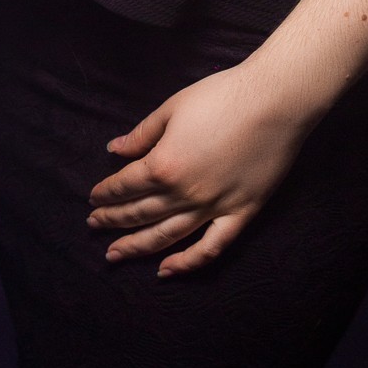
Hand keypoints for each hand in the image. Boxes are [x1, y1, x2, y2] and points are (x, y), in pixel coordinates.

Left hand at [86, 57, 320, 276]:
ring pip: (167, 236)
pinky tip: (166, 270)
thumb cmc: (222, 96)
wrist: (274, 100)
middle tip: (94, 226)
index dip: (105, 193)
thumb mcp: (173, 107)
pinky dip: (188, 263)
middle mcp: (184, 193)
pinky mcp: (241, 213)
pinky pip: (211, 247)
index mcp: (164, 165)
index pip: (124, 186)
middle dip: (112, 220)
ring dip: (137, 247)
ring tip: (115, 254)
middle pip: (139, 213)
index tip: (93, 199)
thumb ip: (142, 133)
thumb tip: (114, 149)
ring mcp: (213, 207)